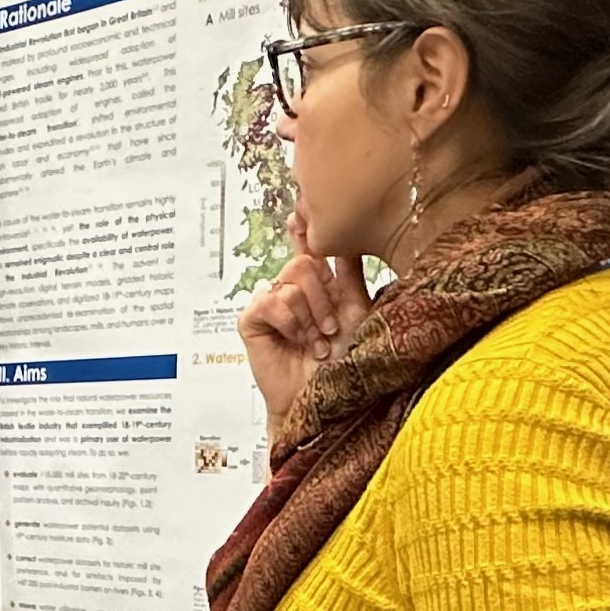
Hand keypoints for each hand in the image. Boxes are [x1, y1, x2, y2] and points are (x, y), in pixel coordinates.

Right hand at [234, 213, 364, 436]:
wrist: (326, 399)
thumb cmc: (345, 361)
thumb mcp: (357, 310)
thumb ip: (350, 272)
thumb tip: (347, 235)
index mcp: (319, 285)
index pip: (308, 247)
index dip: (304, 230)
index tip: (300, 212)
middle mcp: (293, 290)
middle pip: (304, 263)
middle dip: (322, 298)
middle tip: (329, 329)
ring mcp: (271, 304)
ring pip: (289, 283)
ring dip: (309, 318)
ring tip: (315, 344)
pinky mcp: (252, 321)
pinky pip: (269, 301)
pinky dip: (289, 322)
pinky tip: (295, 342)